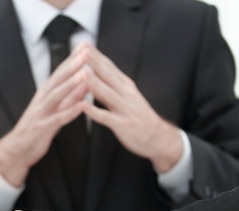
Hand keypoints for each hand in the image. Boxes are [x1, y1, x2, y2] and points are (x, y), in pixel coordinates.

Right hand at [0, 46, 89, 186]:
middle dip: (72, 65)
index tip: (85, 45)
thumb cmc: (37, 128)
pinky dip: (70, 112)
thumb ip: (68, 96)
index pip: (60, 72)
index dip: (72, 59)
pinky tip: (82, 106)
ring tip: (85, 74)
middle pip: (58, 79)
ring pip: (57, 96)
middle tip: (86, 52)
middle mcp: (42, 100)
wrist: (17, 149)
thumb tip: (84, 82)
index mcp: (45, 94)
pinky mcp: (42, 128)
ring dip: (71, 84)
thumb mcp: (53, 109)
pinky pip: (58, 119)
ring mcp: (41, 113)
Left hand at [82, 44, 182, 172]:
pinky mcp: (122, 124)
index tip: (84, 43)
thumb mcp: (126, 97)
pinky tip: (83, 106)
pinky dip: (94, 111)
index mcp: (125, 86)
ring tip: (81, 72)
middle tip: (81, 50)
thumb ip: (110, 87)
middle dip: (94, 62)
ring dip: (94, 82)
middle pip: (108, 75)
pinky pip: (106, 117)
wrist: (158, 138)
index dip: (97, 55)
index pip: (109, 67)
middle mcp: (126, 93)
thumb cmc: (138, 117)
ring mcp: (125, 108)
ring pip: (107, 93)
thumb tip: (93, 75)